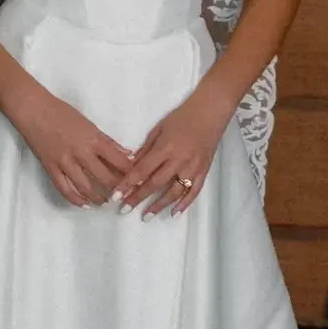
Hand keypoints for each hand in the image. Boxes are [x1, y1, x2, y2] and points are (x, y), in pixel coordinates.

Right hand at [8, 84, 133, 207]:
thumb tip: (127, 155)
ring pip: (86, 187)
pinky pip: (65, 189)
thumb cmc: (63, 113)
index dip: (130, 173)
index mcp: (93, 139)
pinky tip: (85, 205)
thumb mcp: (90, 124)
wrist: (34, 110)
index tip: (138, 181)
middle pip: (105, 177)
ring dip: (98, 197)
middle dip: (117, 189)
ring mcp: (65, 162)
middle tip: (125, 196)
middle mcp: (81, 153)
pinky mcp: (51, 168)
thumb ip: (108, 142)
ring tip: (106, 202)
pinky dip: (76, 199)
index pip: (118, 161)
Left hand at [115, 87, 235, 216]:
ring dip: (159, 205)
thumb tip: (131, 166)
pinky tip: (174, 213)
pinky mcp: (204, 171)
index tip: (116, 196)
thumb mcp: (159, 128)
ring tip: (146, 216)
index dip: (127, 184)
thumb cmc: (182, 117)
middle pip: (155, 183)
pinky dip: (184, 204)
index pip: (142, 170)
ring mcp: (193, 167)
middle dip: (138, 198)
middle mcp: (178, 160)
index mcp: (165, 147)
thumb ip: (146, 149)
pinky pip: (194, 191)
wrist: (211, 112)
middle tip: (124, 209)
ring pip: (174, 191)